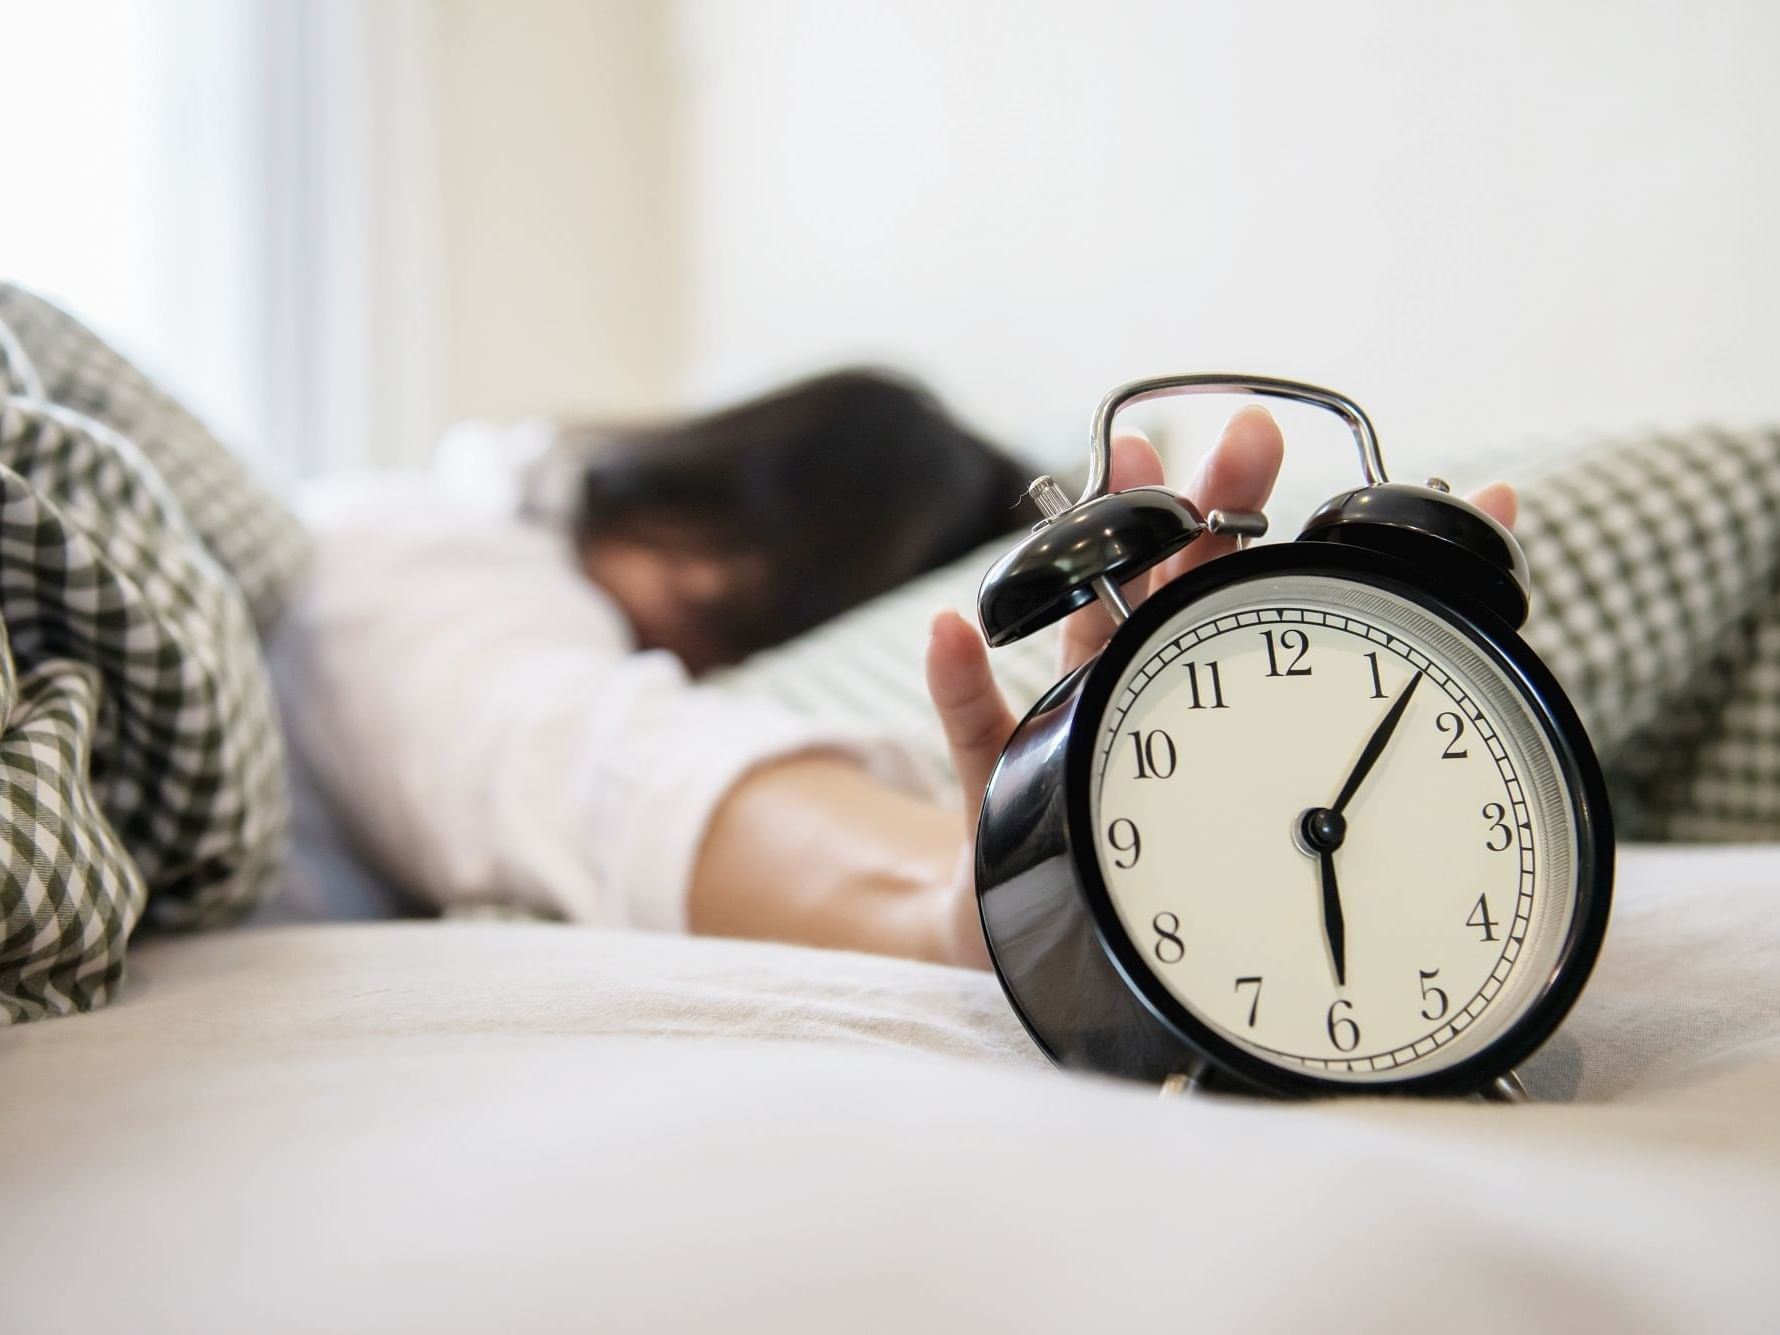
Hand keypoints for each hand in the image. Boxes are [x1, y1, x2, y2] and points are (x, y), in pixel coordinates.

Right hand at [923, 409, 1517, 969]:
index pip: (1223, 588)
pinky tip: (953, 634)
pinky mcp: (999, 787)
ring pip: (1074, 629)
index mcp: (1193, 697)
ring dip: (1082, 548)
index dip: (1242, 511)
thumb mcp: (1261, 830)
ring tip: (1094, 485)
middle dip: (1193, 500)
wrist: (1047, 945)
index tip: (1263, 437)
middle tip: (1239, 438)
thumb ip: (1346, 751)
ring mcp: (1056, 732)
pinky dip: (958, 679)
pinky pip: (974, 731)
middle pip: (1160, 583)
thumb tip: (1437, 692)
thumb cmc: (1157, 878)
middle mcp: (1126, 693)